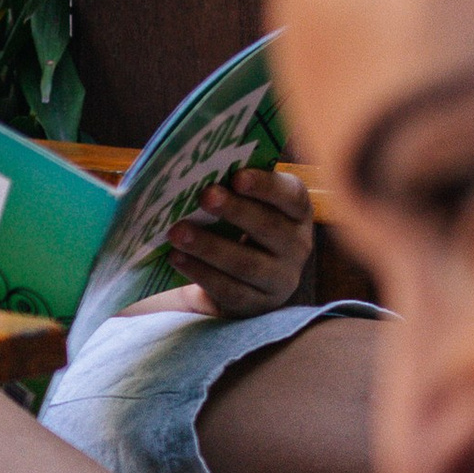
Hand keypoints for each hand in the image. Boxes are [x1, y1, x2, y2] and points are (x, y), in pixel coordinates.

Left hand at [165, 163, 315, 318]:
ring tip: (177, 232)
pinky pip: (228, 289)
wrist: (239, 277)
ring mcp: (280, 279)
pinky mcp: (257, 304)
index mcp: (297, 211)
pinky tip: (176, 257)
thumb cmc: (239, 226)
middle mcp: (297, 245)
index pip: (290, 195)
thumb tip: (194, 169)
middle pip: (269, 228)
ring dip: (209, 246)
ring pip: (246, 262)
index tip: (237, 177)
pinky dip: (200, 272)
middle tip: (204, 196)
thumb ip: (231, 187)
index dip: (266, 185)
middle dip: (235, 210)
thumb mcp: (245, 204)